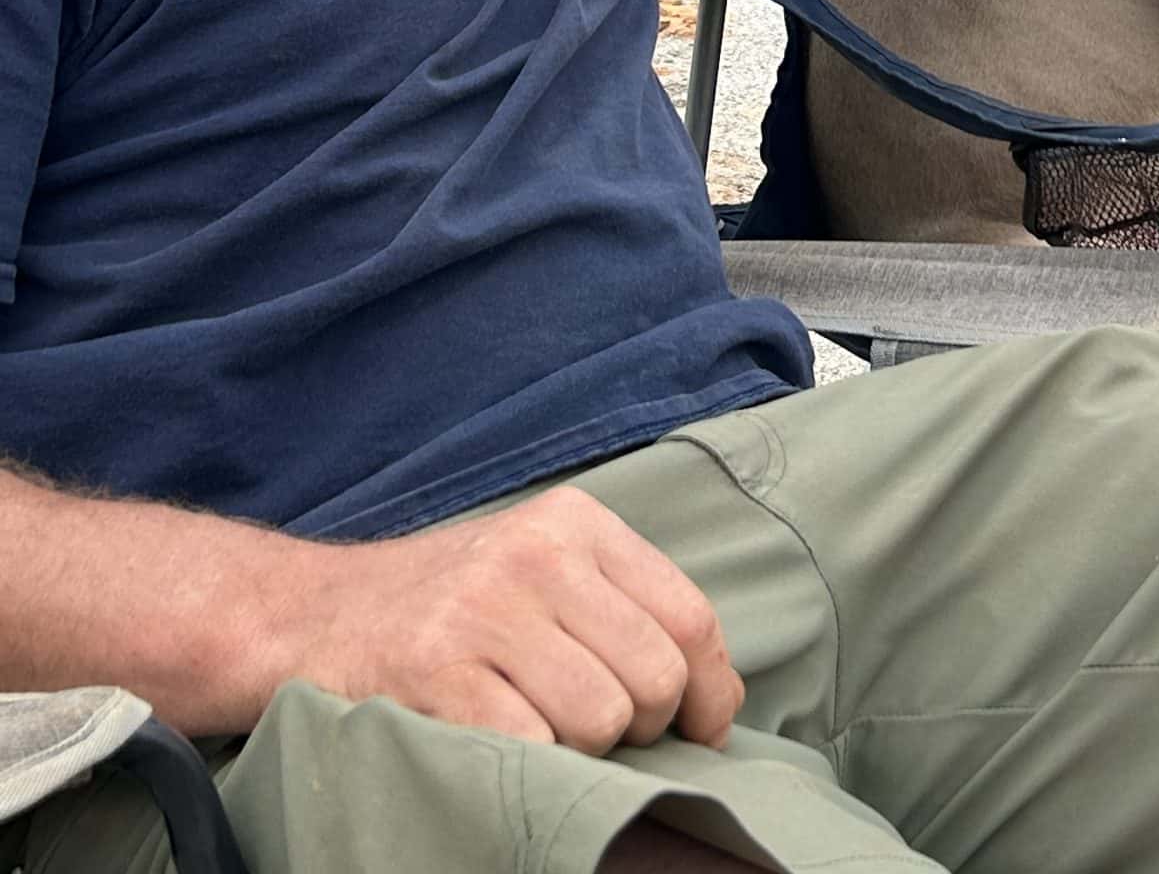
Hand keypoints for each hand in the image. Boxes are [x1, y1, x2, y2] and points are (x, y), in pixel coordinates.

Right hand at [286, 485, 742, 752]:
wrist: (312, 615)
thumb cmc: (449, 606)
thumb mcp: (542, 569)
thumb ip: (625, 607)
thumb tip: (717, 697)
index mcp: (574, 523)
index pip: (689, 615)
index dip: (709, 689)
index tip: (701, 727)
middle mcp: (535, 556)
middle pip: (653, 675)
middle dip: (640, 726)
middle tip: (597, 729)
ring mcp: (483, 612)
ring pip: (601, 719)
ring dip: (578, 749)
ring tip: (536, 726)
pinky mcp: (436, 674)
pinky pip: (531, 748)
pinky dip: (526, 765)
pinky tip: (496, 741)